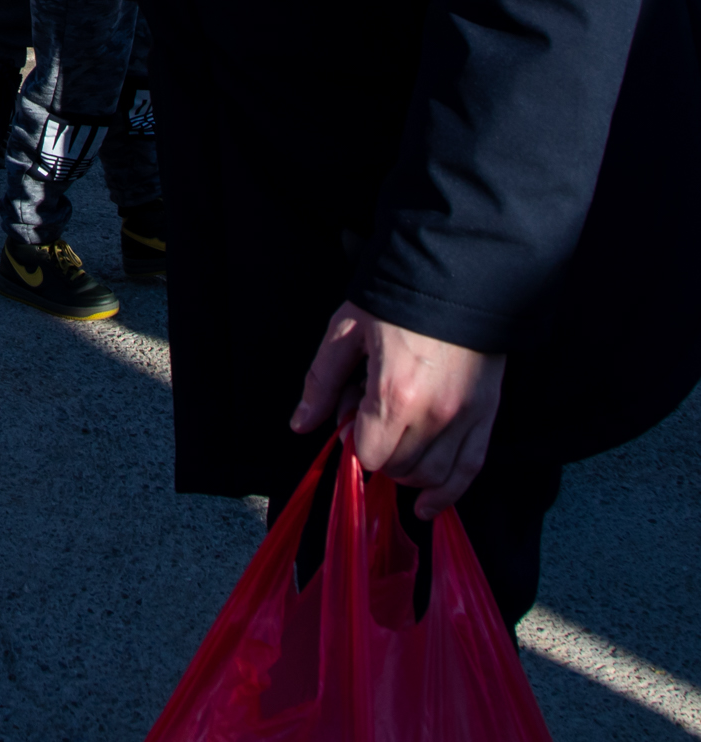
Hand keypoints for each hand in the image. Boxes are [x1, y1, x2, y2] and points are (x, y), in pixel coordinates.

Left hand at [291, 301, 505, 519]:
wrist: (455, 279)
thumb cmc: (393, 302)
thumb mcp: (346, 331)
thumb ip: (322, 382)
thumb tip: (301, 425)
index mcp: (394, 393)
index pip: (369, 454)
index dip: (354, 441)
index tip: (350, 418)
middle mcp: (434, 415)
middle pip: (399, 468)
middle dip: (378, 453)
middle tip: (371, 418)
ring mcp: (465, 419)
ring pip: (432, 476)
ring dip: (406, 473)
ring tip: (394, 443)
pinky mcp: (487, 417)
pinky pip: (469, 470)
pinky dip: (448, 494)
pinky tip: (427, 507)